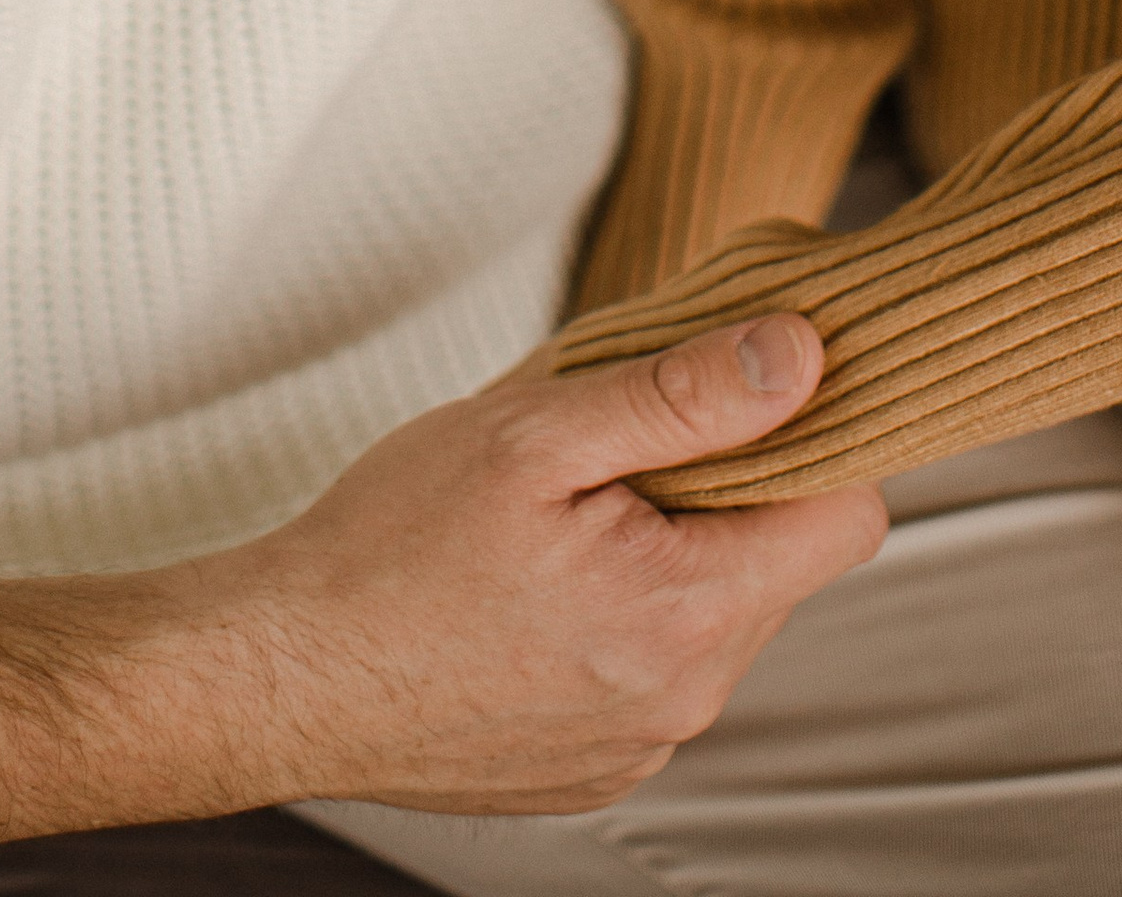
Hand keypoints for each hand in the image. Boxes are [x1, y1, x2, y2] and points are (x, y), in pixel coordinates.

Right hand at [0, 314, 885, 873]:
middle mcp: (684, 701)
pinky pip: (650, 666)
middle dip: (720, 481)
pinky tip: (530, 577)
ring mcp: (637, 746)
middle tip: (612, 434)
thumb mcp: (532, 430)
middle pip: (777, 558)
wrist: (272, 673)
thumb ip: (680, 393)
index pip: (849, 513)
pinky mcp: (590, 766)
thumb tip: (802, 354)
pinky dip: (618, 609)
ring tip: (557, 508)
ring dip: (666, 544)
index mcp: (686, 615)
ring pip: (711, 610)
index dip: (818, 430)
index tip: (752, 381)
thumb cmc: (385, 548)